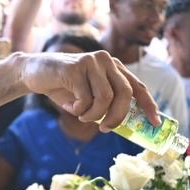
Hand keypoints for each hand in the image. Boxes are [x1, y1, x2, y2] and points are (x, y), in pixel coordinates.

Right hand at [22, 50, 158, 130]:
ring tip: (81, 114)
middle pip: (125, 93)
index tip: (155, 123)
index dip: (149, 105)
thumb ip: (107, 104)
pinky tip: (69, 104)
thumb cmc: (64, 87)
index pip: (138, 86)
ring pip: (105, 98)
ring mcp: (92, 62)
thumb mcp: (89, 96)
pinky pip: (85, 99)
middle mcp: (106, 61)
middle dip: (117, 117)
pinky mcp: (76, 67)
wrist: (34, 73)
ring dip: (93, 115)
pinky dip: (78, 109)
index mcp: (114, 67)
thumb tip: (126, 126)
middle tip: (104, 129)